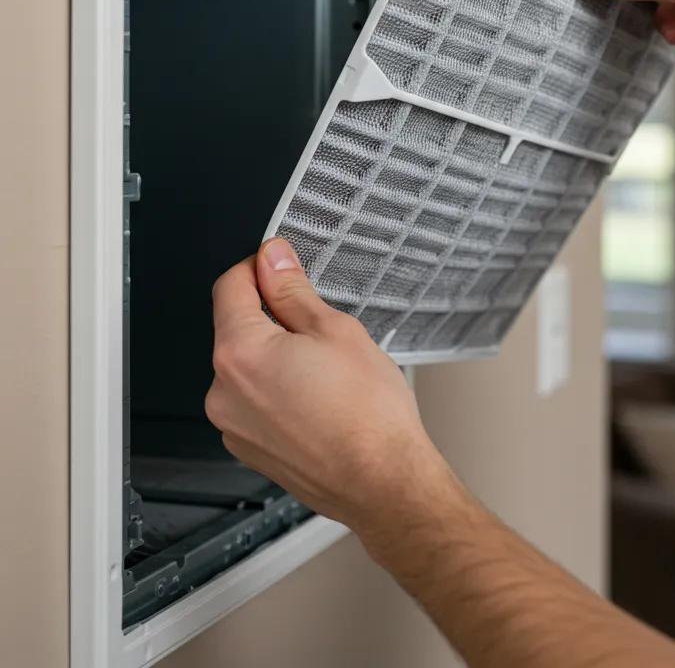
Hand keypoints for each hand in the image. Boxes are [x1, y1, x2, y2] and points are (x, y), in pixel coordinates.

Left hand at [205, 238, 459, 555]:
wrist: (383, 482)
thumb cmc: (368, 413)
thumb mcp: (335, 330)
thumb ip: (292, 291)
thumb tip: (272, 260)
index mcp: (240, 353)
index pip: (229, 287)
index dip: (258, 268)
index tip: (280, 265)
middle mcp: (223, 392)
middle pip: (237, 329)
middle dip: (272, 318)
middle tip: (321, 328)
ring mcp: (233, 426)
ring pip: (248, 367)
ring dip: (276, 356)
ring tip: (327, 372)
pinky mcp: (248, 448)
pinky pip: (255, 402)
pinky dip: (279, 391)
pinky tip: (319, 399)